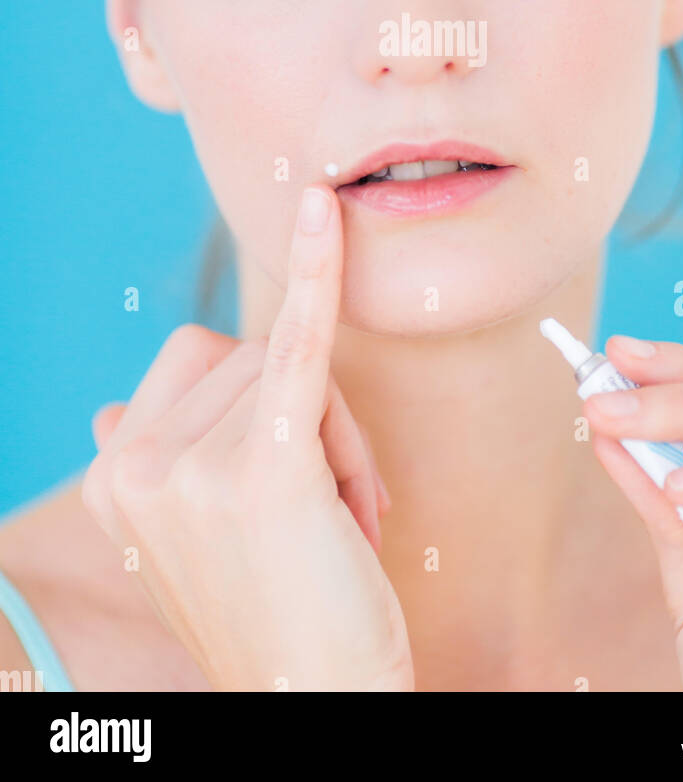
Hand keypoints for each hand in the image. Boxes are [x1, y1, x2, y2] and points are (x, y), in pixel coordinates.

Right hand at [83, 185, 413, 691]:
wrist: (320, 704)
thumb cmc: (279, 611)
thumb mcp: (193, 538)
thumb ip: (152, 472)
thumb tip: (110, 412)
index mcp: (113, 474)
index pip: (200, 360)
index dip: (259, 410)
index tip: (281, 497)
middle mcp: (135, 466)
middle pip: (248, 353)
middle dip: (307, 414)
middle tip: (332, 511)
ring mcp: (191, 467)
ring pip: (297, 366)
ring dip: (341, 435)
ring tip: (341, 524)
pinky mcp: (265, 469)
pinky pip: (299, 342)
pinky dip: (315, 270)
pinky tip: (320, 209)